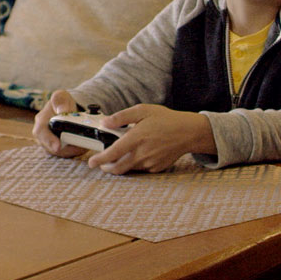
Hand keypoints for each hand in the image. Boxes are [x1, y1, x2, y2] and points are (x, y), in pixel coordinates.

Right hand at [32, 90, 86, 157]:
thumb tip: (63, 112)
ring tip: (84, 146)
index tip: (58, 147)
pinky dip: (74, 152)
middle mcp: (43, 134)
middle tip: (80, 148)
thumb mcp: (61, 97)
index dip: (49, 140)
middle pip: (50, 147)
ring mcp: (49, 142)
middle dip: (65, 150)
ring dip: (72, 152)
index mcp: (41, 120)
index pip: (41, 132)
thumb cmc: (62, 102)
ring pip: (59, 152)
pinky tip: (83, 147)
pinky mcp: (57, 147)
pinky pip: (65, 153)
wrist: (66, 109)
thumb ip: (61, 102)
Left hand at [83, 104, 214, 174]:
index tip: (91, 162)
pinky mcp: (156, 168)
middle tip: (102, 163)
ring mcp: (150, 163)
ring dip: (121, 164)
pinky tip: (140, 153)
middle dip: (106, 167)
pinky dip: (135, 163)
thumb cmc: (166, 120)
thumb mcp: (143, 110)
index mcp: (137, 138)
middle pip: (118, 168)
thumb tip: (105, 123)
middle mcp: (142, 153)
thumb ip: (122, 117)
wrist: (188, 132)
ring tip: (122, 154)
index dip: (99, 159)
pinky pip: (141, 169)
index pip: (112, 153)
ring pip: (129, 168)